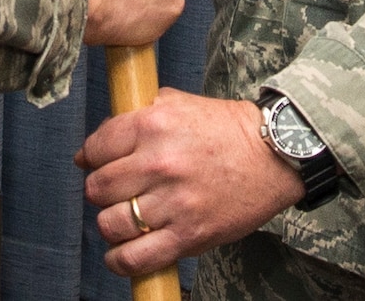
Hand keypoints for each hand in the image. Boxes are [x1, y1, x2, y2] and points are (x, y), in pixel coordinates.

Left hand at [77, 88, 305, 275]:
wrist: (273, 155)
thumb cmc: (226, 129)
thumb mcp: (177, 104)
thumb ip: (136, 116)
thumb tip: (96, 145)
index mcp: (153, 125)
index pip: (96, 149)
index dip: (91, 158)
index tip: (95, 164)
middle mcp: (159, 163)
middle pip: (98, 188)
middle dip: (100, 191)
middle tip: (114, 191)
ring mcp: (174, 202)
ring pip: (111, 224)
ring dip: (111, 224)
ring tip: (122, 218)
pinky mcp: (189, 235)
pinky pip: (136, 258)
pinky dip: (119, 261)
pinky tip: (120, 253)